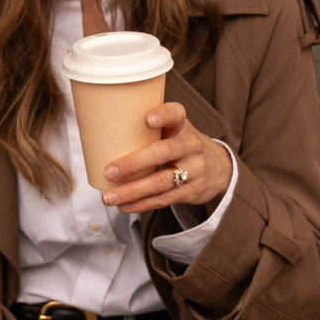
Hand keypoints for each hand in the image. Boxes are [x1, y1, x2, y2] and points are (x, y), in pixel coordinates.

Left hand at [100, 102, 232, 214]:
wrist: (220, 168)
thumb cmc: (182, 146)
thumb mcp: (174, 131)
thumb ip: (148, 131)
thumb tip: (99, 136)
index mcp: (183, 126)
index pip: (176, 114)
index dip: (163, 115)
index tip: (147, 120)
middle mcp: (191, 145)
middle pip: (163, 153)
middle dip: (134, 163)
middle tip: (109, 171)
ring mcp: (194, 169)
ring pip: (161, 182)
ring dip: (132, 191)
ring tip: (108, 198)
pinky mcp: (192, 191)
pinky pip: (163, 199)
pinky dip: (141, 204)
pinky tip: (123, 206)